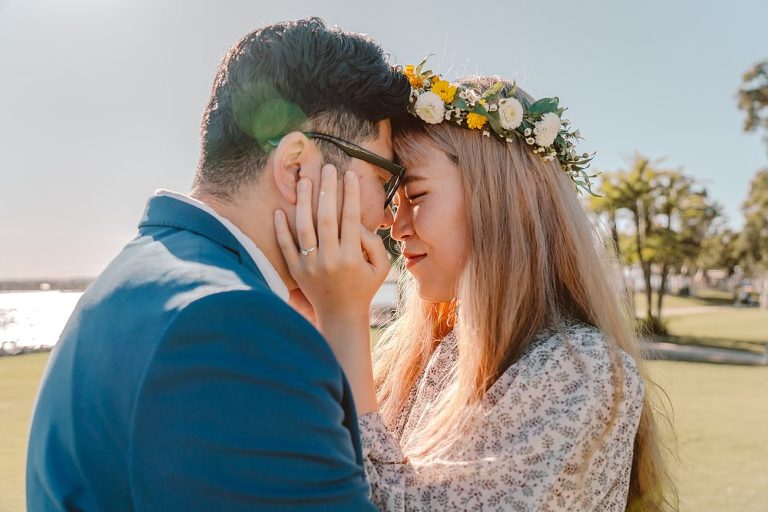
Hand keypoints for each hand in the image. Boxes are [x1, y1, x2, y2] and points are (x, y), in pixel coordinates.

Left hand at [274, 164, 389, 322]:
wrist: (341, 316)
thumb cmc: (364, 287)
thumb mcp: (381, 267)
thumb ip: (374, 243)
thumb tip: (357, 224)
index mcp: (352, 257)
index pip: (350, 218)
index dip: (350, 194)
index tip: (349, 174)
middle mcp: (330, 260)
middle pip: (325, 217)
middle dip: (327, 189)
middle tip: (327, 168)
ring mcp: (310, 265)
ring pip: (304, 227)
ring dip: (304, 201)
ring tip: (304, 180)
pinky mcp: (296, 271)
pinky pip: (285, 246)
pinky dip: (280, 229)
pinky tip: (280, 210)